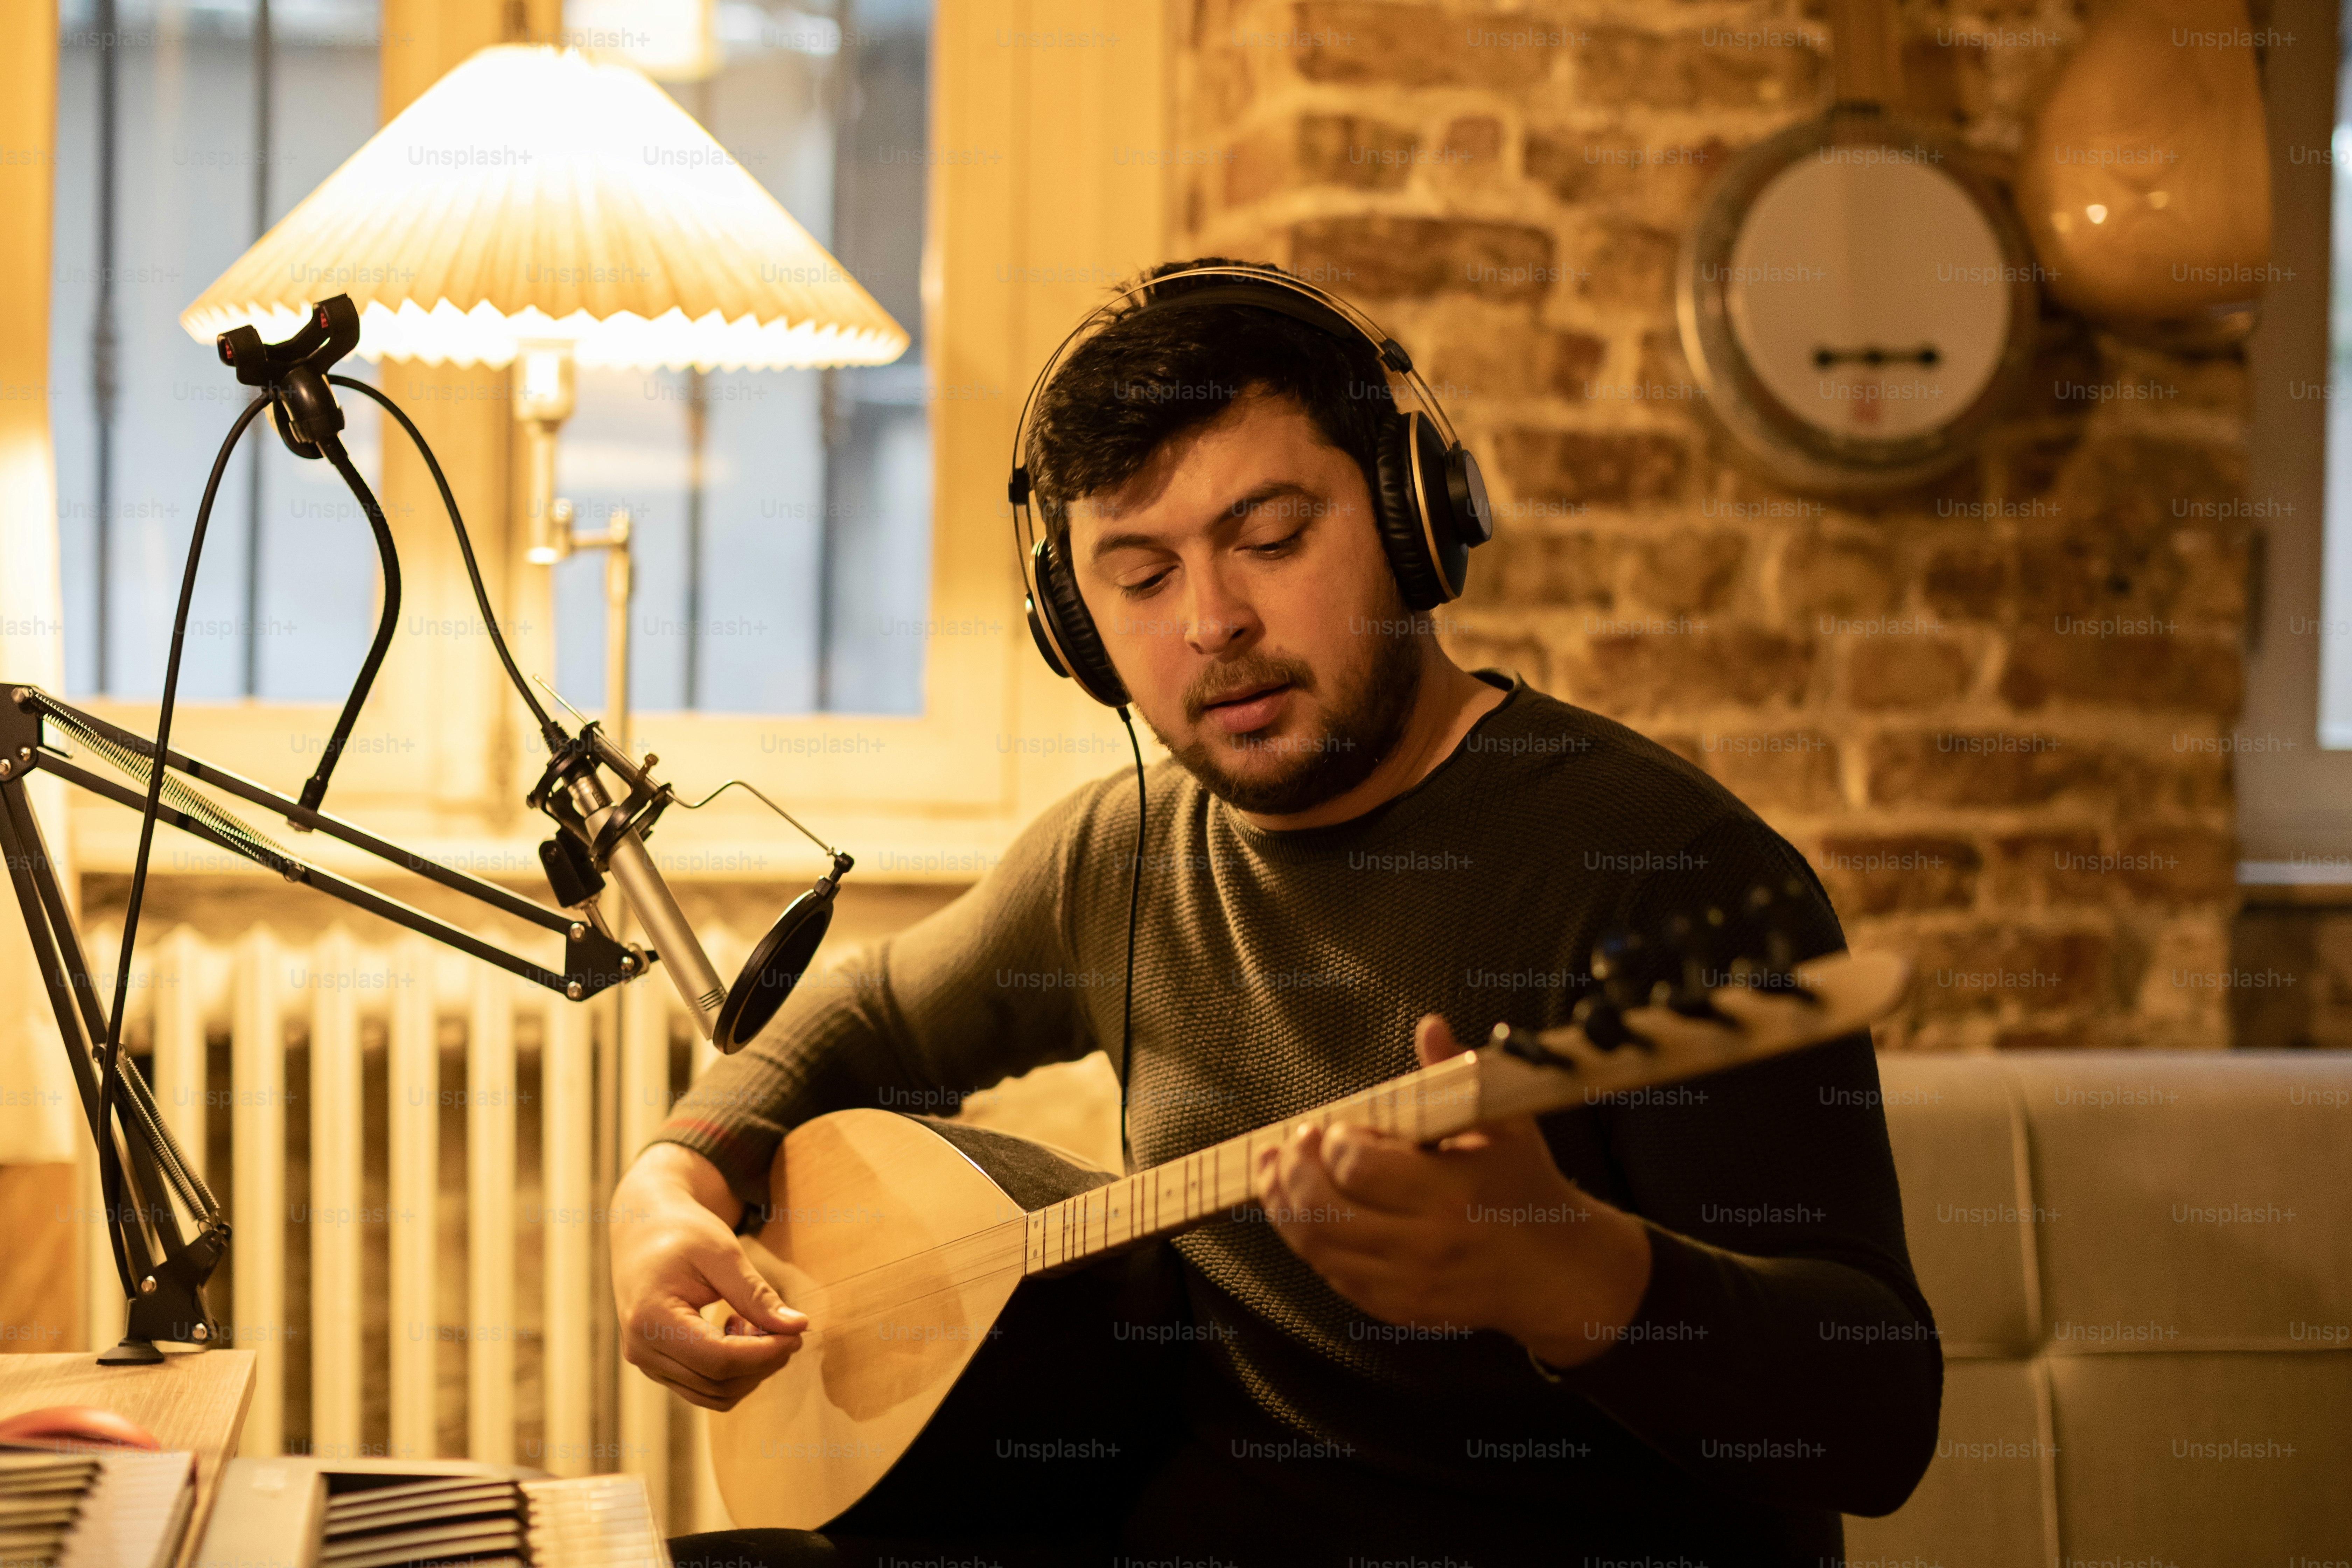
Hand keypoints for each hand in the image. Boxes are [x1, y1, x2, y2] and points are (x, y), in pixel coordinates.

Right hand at [610, 1143, 808, 1410]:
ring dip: (750, 1370)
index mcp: (650, 1319)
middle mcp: (641, 1349)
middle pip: (718, 1382)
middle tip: (789, 1329)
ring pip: (713, 1394)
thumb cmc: (682, 1233)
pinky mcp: (658, 1366)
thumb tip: (797, 1327)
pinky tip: (738, 1332)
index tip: (797, 1333)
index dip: (765, 1353)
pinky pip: (704, 1387)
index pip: (719, 1359)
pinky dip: (733, 1371)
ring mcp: (647, 1362)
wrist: (644, 1230)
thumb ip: (756, 1294)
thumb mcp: (722, 1254)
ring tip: (760, 1325)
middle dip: (763, 1362)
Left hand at [1252, 1013, 1652, 1369]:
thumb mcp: (1504, 1125)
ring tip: (1273, 1174)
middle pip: (1324, 1209)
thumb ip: (1455, 1077)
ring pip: (1318, 1247)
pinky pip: (1334, 1276)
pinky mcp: (1400, 1308)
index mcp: (1451, 1192)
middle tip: (1286, 1146)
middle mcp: (1425, 1244)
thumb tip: (1430, 1027)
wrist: (1558, 1271)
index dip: (1332, 1142)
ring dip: (1284, 1207)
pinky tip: (1301, 1216)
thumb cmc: (1526, 1187)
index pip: (1359, 1167)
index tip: (1330, 1126)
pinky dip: (1309, 1244)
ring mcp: (1409, 1283)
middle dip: (1292, 1172)